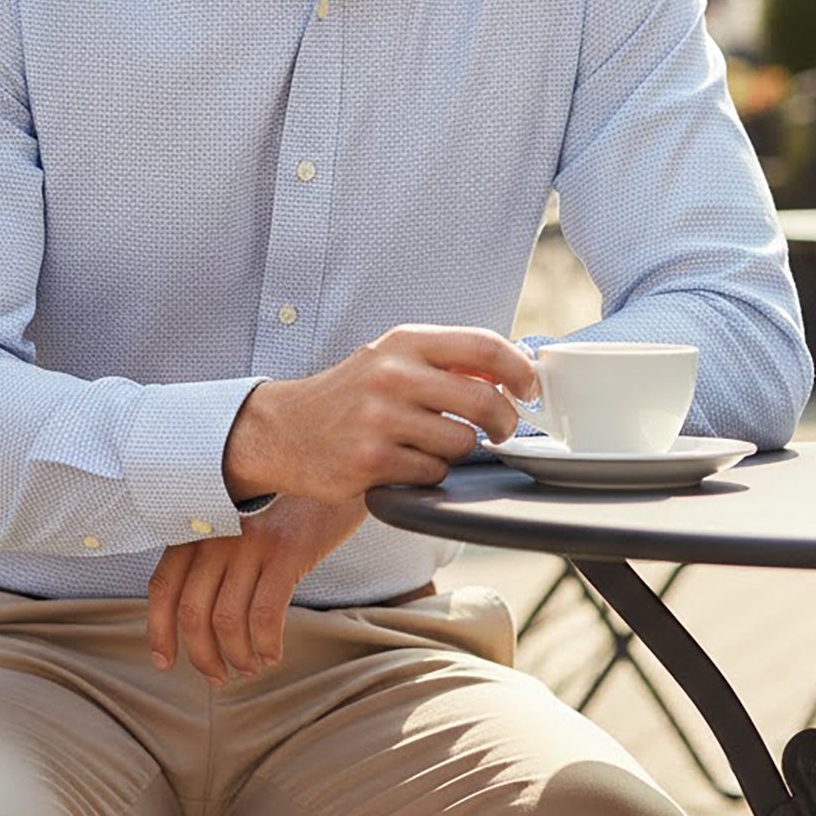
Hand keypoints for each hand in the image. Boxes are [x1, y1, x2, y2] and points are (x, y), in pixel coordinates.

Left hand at [146, 495, 367, 685]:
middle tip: (218, 676)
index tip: (164, 661)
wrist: (329, 459)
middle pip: (192, 612)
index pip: (162, 585)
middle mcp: (217, 532)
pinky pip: (265, 614)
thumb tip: (197, 607)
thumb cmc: (284, 495)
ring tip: (250, 666)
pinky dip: (266, 644)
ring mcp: (250, 541)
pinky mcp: (287, 551)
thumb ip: (213, 545)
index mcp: (199, 525)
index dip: (158, 630)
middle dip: (202, 655)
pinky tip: (273, 653)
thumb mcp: (237, 513)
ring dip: (236, 655)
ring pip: (226, 620)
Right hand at [223, 324, 534, 504]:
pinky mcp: (372, 461)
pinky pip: (433, 473)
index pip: (482, 346)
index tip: (529, 387)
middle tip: (501, 429)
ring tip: (430, 444)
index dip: (518, 369)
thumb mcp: (391, 359)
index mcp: (403, 342)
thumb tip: (513, 368)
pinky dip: (428, 473)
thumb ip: (445, 361)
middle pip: (483, 399)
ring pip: (462, 443)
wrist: (286, 430)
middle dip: (504, 421)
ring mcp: (381, 419)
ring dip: (458, 451)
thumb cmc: (350, 395)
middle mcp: (392, 375)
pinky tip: (404, 462)